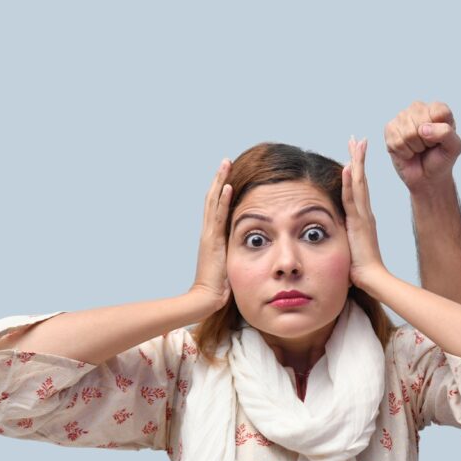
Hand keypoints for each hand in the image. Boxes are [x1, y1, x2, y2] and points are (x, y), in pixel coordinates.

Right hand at [190, 159, 232, 313]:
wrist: (206, 299)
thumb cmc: (220, 288)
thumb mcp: (231, 265)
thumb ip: (237, 254)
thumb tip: (253, 250)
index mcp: (213, 237)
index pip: (217, 207)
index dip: (222, 191)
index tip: (230, 175)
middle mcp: (209, 232)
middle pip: (212, 199)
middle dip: (220, 179)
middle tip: (226, 161)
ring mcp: (209, 235)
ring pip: (213, 201)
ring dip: (220, 181)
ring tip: (226, 164)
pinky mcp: (212, 240)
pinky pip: (218, 215)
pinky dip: (222, 199)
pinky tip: (227, 185)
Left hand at [342, 137, 387, 290]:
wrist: (372, 279)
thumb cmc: (361, 269)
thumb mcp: (350, 247)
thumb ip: (346, 238)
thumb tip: (337, 237)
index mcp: (363, 217)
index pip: (359, 187)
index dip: (357, 169)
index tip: (355, 153)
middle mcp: (365, 212)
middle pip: (361, 179)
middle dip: (359, 158)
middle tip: (357, 139)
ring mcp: (363, 216)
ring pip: (358, 183)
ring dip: (356, 162)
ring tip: (356, 143)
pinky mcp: (359, 222)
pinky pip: (352, 198)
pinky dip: (350, 182)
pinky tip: (348, 168)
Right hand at [384, 100, 460, 193]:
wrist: (427, 177)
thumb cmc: (441, 159)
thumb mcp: (454, 147)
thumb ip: (446, 133)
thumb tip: (423, 129)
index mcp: (438, 109)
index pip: (439, 112)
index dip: (440, 131)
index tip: (440, 140)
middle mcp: (419, 108)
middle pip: (421, 122)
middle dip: (426, 141)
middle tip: (428, 146)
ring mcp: (402, 117)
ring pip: (408, 133)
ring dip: (415, 147)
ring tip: (418, 148)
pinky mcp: (390, 129)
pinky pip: (397, 141)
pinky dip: (404, 152)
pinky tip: (408, 151)